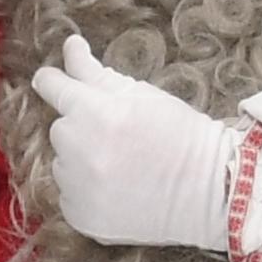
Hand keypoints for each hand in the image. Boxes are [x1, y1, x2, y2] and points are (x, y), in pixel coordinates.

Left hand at [27, 33, 241, 252]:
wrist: (210, 189)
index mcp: (95, 111)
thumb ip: (95, 72)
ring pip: (62, 164)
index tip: (52, 81)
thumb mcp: (140, 94)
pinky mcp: (81, 217)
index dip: (53, 81)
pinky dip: (86, 192)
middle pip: (59, 128)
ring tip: (121, 166)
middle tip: (117, 135)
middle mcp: (79, 150)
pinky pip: (69, 195)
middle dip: (80, 126)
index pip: (52, 87)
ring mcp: (78, 188)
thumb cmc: (179, 133)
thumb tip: (69, 45)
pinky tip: (117, 190)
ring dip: (80, 161)